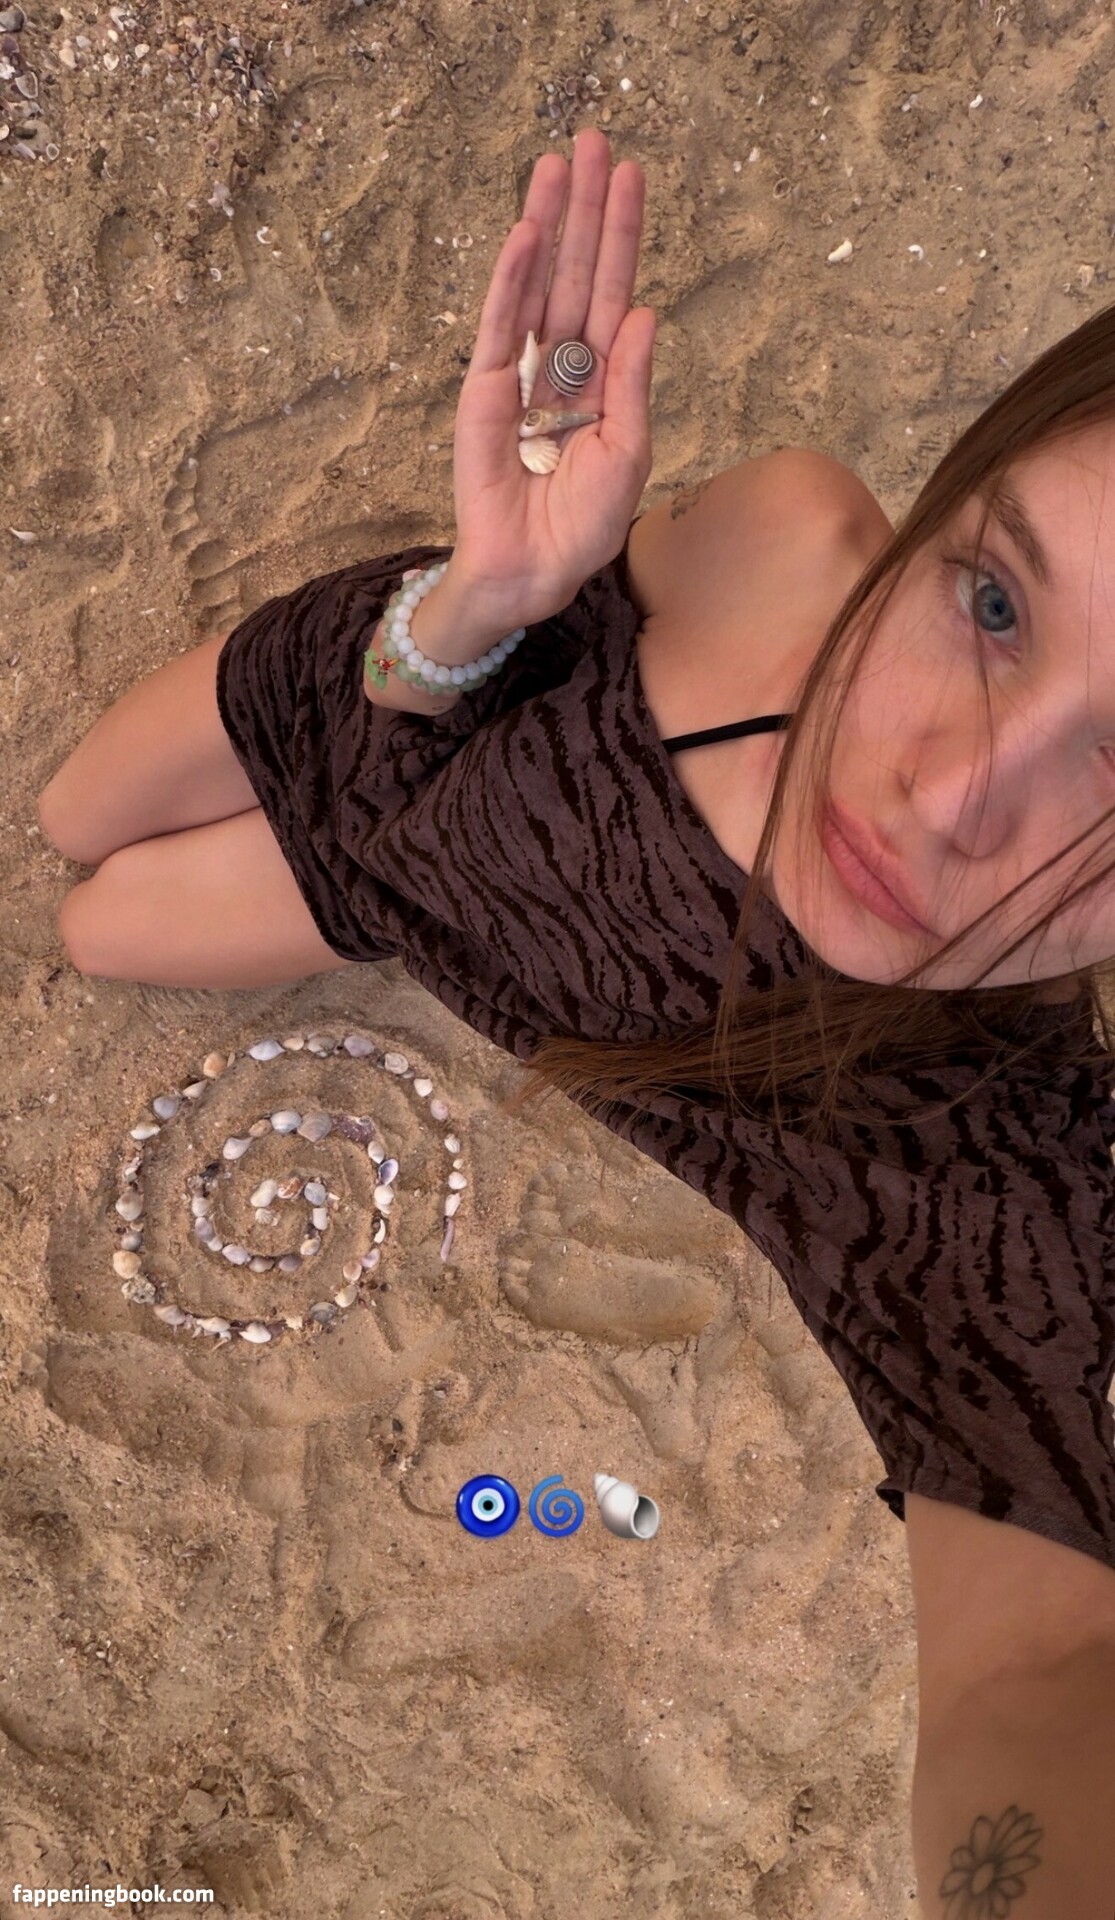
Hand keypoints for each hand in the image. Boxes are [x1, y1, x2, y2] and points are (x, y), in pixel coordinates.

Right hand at [449, 127, 655, 628]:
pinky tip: (523, 234)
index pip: (615, 294)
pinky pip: (499, 327)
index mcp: (602, 381)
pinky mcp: (483, 392)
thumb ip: (632, 385)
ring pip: (538, 285)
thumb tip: (645, 313)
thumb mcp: (628, 455)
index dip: (623, 237)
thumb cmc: (582, 527)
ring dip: (547, 225)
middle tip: (594, 139)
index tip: (632, 177)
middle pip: (577, 273)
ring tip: (558, 164)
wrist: (533, 572)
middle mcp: (562, 367)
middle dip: (586, 209)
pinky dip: (510, 280)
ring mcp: (520, 375)